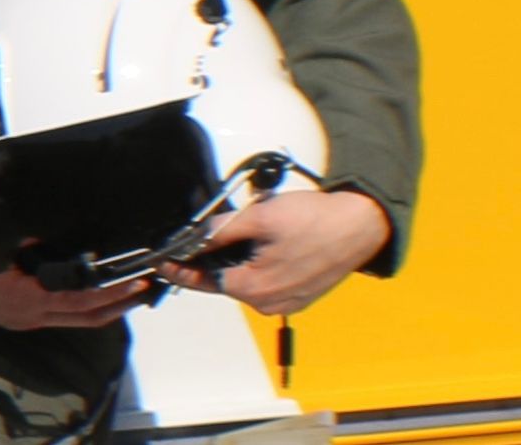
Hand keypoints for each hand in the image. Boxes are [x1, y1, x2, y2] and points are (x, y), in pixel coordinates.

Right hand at [0, 240, 148, 330]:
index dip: (113, 289)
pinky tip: (95, 299)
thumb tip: (50, 226)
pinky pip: (64, 319)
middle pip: (89, 315)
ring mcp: (28, 320)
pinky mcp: (21, 320)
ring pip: (78, 321)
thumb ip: (20, 236)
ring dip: (107, 310)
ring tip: (132, 295)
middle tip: (147, 285)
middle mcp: (34, 313)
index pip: (83, 297)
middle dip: (120, 301)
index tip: (137, 275)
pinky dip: (86, 311)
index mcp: (29, 296)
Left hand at [156, 190, 389, 315]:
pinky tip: (265, 239)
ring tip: (246, 228)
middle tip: (205, 231)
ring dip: (236, 257)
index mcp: (254, 288)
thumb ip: (222, 230)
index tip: (161, 261)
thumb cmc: (315, 221)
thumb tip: (194, 236)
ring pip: (244, 278)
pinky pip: (265, 280)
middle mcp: (267, 303)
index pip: (203, 281)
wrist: (359, 226)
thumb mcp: (260, 218)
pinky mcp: (298, 294)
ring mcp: (285, 301)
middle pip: (223, 280)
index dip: (179, 269)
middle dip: (211, 256)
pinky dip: (256, 262)